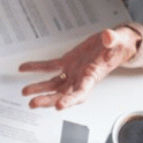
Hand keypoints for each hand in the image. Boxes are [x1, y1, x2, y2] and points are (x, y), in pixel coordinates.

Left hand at [19, 27, 141, 109]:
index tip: (59, 106)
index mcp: (93, 76)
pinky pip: (49, 67)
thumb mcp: (118, 41)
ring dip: (39, 88)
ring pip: (53, 84)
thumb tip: (107, 36)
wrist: (115, 45)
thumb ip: (112, 40)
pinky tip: (23, 68)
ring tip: (25, 92)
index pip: (81, 92)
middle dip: (48, 100)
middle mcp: (80, 78)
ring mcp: (72, 72)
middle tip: (34, 104)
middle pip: (62, 94)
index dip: (70, 100)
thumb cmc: (118, 46)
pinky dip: (36, 67)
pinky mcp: (66, 63)